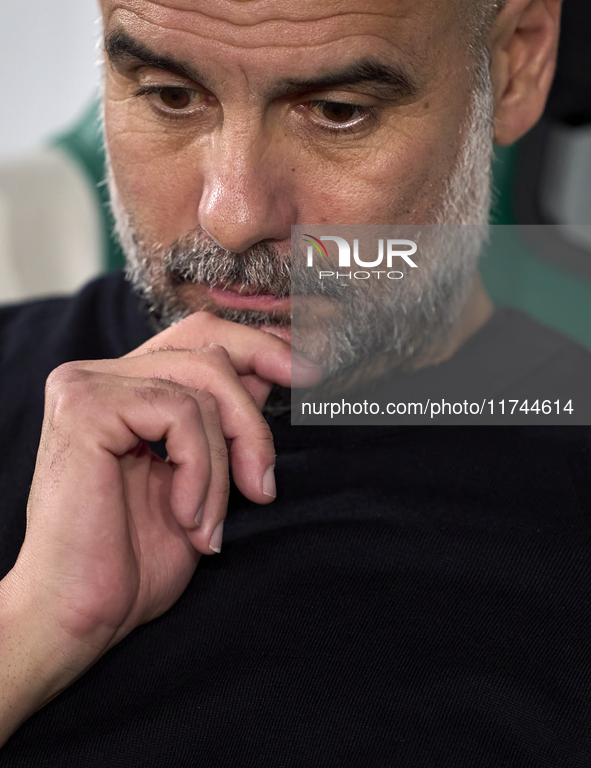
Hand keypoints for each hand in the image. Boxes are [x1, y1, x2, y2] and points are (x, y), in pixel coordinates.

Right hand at [0, 313, 319, 739]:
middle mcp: (100, 376)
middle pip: (208, 348)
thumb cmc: (134, 560)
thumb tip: (274, 370)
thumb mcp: (202, 478)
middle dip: (253, 414)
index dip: (259, 347)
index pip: (200, 338)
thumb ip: (224, 421)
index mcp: (124, 388)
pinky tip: (186, 517)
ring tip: (210, 524)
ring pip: (203, 385)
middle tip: (265, 482)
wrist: (79, 617)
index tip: (310, 373)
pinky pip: (179, 414)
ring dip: (225, 464)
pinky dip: (200, 471)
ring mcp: (88, 386)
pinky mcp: (85, 407)